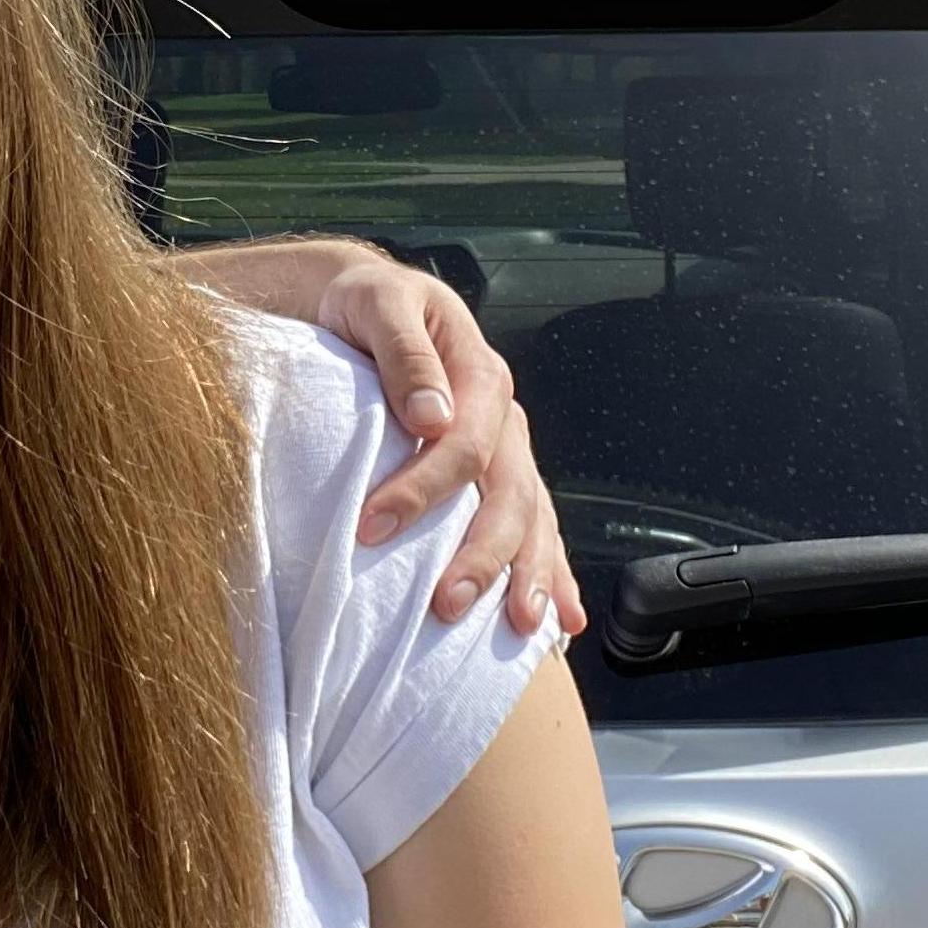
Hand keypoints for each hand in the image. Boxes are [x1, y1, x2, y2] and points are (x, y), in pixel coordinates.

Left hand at [314, 256, 580, 637]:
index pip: (464, 444)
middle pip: (510, 492)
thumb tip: (431, 414)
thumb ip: (403, 353)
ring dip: (532, 574)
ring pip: (534, 517)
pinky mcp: (501, 472)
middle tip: (446, 604)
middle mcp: (504, 416)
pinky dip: (553, 572)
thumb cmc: (367, 306)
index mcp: (480, 374)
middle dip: (484, 554)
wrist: (371, 301)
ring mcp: (509, 448)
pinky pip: (536, 526)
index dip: (422, 489)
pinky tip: (560, 621)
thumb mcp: (379, 306)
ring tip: (524, 625)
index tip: (370, 527)